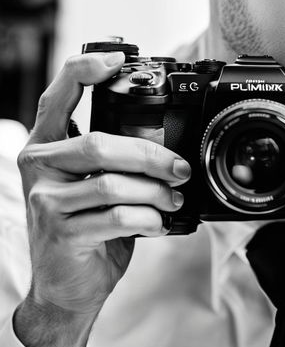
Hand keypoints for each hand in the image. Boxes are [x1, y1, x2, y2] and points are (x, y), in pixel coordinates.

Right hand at [14, 51, 190, 346]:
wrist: (67, 288)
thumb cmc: (88, 228)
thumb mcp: (96, 185)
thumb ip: (117, 159)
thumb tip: (170, 146)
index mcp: (47, 146)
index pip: (57, 96)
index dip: (84, 71)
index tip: (117, 58)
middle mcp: (40, 167)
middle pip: (100, 144)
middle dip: (151, 155)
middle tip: (181, 169)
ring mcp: (46, 201)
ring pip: (112, 182)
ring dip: (155, 191)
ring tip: (173, 199)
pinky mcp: (61, 232)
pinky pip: (117, 216)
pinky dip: (148, 218)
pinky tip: (157, 222)